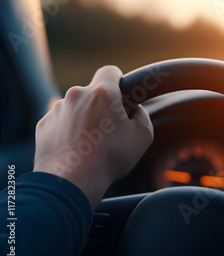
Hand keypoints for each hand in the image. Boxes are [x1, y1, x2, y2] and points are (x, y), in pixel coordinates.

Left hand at [34, 66, 153, 208]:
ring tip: (92, 144)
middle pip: (93, 93)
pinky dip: (69, 131)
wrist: (73, 180)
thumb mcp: (143, 136)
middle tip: (111, 129)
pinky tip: (77, 149)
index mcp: (102, 93)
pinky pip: (61, 122)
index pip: (111, 71)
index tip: (122, 97)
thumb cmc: (110, 158)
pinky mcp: (44, 125)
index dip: (119, 82)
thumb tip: (135, 110)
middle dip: (102, 106)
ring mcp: (57, 110)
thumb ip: (142, 115)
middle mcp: (76, 95)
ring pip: (76, 107)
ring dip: (84, 119)